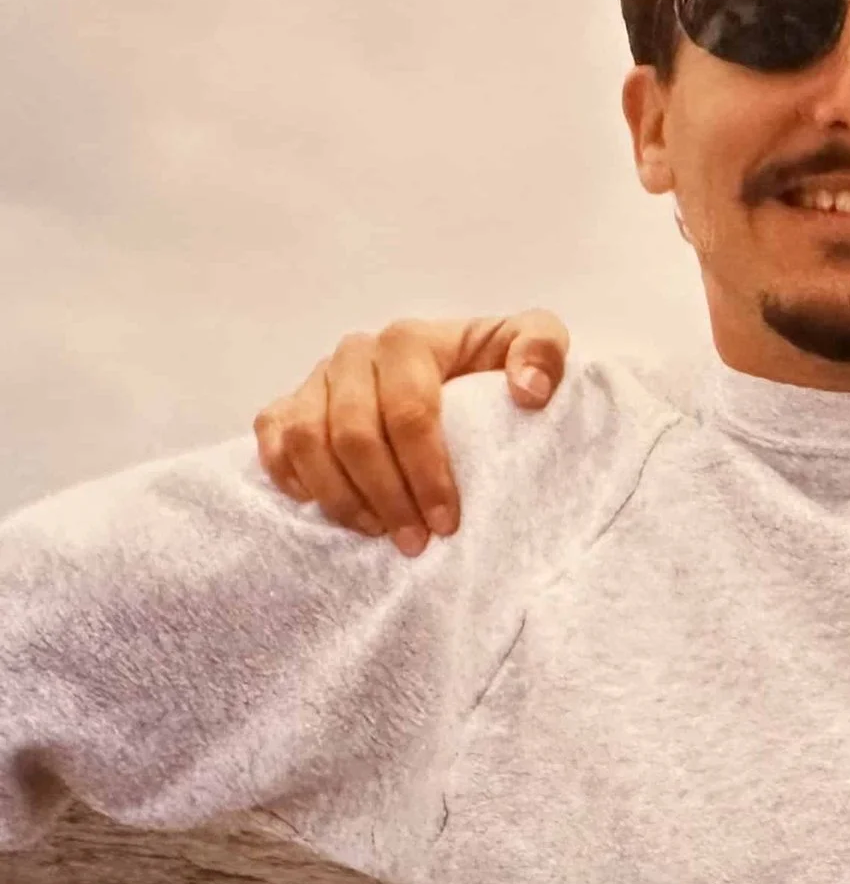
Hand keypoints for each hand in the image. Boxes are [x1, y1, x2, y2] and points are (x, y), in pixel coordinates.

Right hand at [252, 311, 572, 552]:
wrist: (458, 368)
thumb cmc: (494, 365)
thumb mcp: (533, 343)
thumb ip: (542, 350)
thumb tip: (528, 392)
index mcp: (409, 341)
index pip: (409, 412)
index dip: (426, 472)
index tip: (447, 521)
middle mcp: (356, 354)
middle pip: (354, 434)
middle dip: (387, 497)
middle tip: (415, 542)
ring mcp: (318, 379)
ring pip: (307, 442)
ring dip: (340, 497)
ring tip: (378, 532)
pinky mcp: (290, 402)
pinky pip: (273, 439)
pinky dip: (289, 477)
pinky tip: (324, 508)